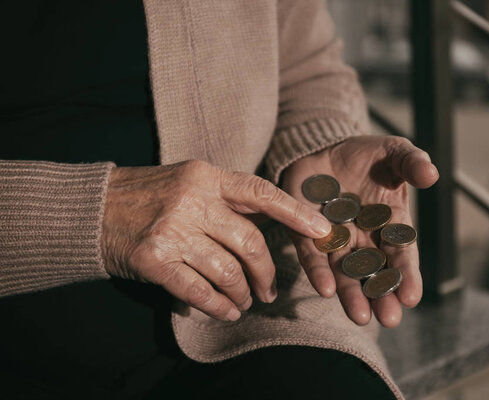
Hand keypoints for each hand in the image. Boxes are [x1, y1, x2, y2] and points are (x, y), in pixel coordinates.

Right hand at [101, 160, 331, 321]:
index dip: (296, 213)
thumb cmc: (151, 196)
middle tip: (270, 290)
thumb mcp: (191, 181)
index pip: (262, 193)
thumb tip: (274, 223)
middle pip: (250, 242)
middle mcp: (192, 200)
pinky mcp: (153, 260)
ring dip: (243, 294)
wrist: (95, 208)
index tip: (322, 231)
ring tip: (245, 302)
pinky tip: (226, 311)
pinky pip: (199, 291)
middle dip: (266, 273)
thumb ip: (228, 198)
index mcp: (207, 176)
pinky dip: (219, 306)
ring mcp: (172, 230)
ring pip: (227, 271)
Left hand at [282, 136, 438, 327]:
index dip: (406, 274)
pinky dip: (318, 271)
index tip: (411, 296)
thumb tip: (431, 174)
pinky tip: (325, 289)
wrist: (326, 146)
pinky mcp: (306, 230)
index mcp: (389, 222)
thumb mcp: (394, 152)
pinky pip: (312, 253)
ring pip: (345, 271)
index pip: (401, 252)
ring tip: (360, 316)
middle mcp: (364, 236)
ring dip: (352, 294)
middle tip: (388, 319)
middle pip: (374, 270)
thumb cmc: (366, 155)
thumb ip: (411, 163)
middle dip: (381, 294)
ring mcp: (335, 236)